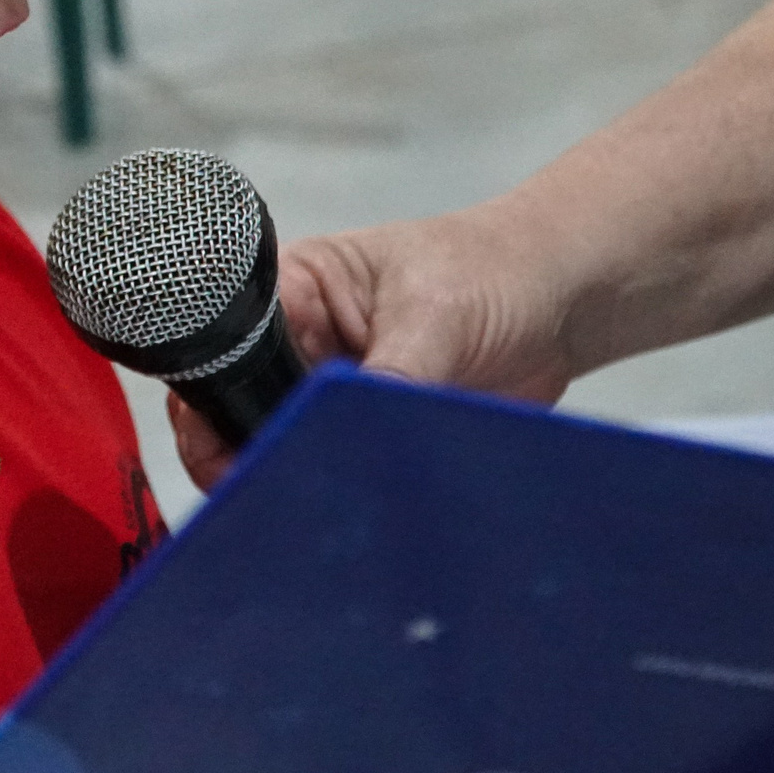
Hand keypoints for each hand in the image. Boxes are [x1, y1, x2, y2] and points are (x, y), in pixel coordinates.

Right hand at [165, 201, 581, 490]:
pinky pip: (338, 471)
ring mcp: (330, 396)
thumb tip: (346, 431)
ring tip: (312, 497)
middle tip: (263, 485)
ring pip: (285, 447)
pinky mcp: (365, 436)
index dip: (212, 401)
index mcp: (292, 292)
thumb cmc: (494, 269)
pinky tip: (353, 503)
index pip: (226, 352)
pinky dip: (343, 490)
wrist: (561, 302)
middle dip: (248, 449)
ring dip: (298, 472)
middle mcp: (301, 346)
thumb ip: (391, 373)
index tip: (221, 445)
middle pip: (242, 410)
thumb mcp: (435, 314)